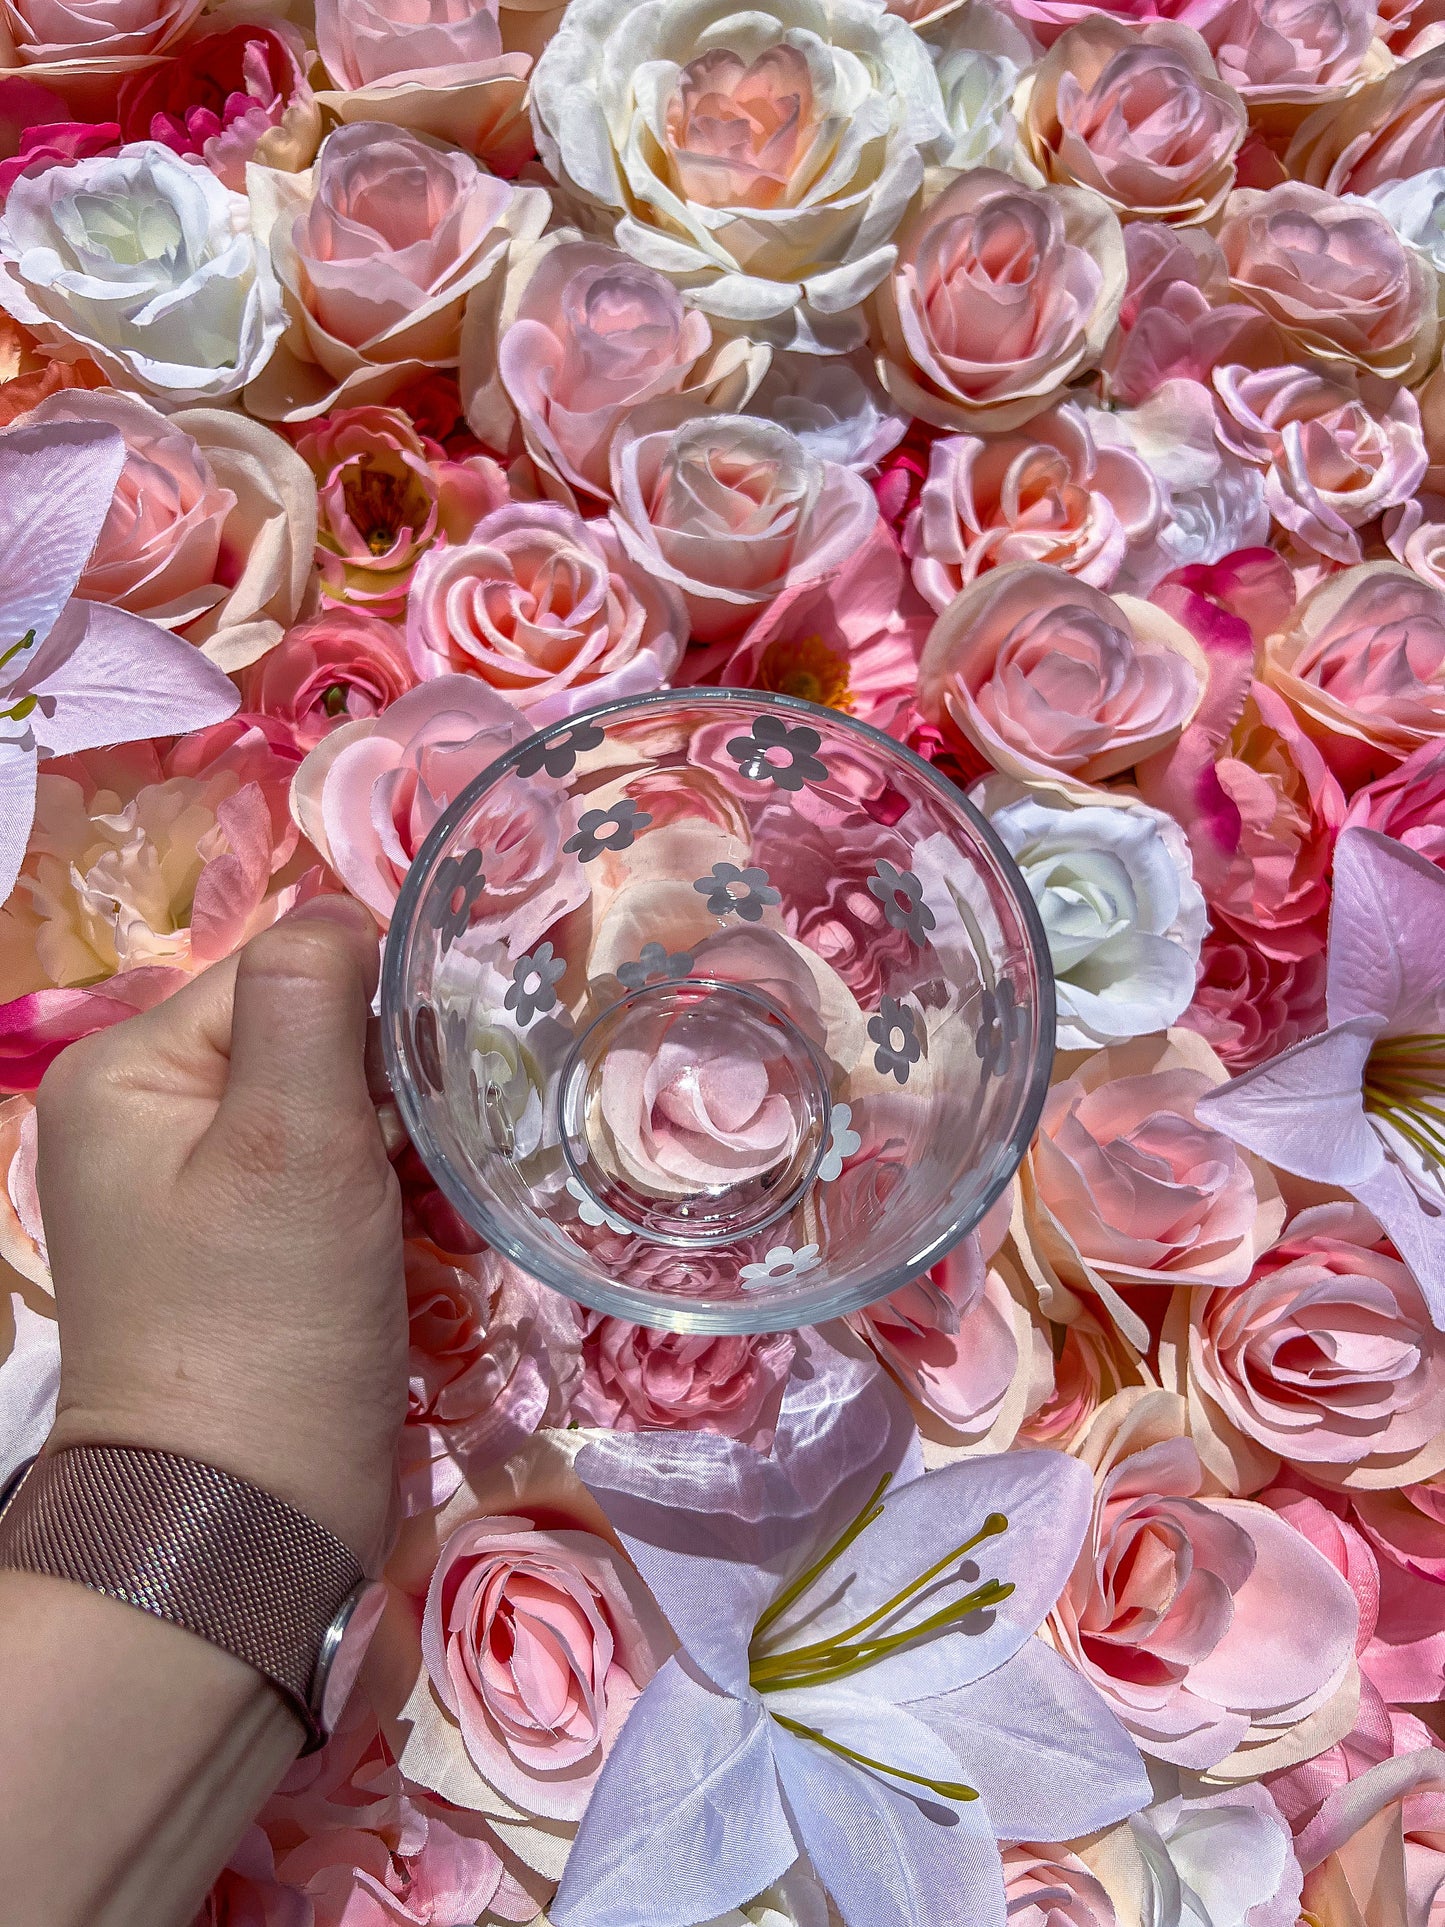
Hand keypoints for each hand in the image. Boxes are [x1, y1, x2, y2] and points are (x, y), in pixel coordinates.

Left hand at [33, 900, 405, 1568]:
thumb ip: (312, 998)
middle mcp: (148, 1116)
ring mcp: (197, 1190)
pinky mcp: (250, 1252)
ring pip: (339, 1110)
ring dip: (411, 1145)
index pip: (280, 969)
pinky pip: (338, 1180)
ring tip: (451, 1202)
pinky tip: (438, 1238)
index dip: (375, 1002)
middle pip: (311, 1038)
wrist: (244, 1527)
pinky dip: (396, 1198)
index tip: (456, 1061)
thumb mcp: (291, 1139)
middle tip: (459, 1144)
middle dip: (398, 1083)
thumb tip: (349, 912)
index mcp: (128, 1070)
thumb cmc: (266, 1322)